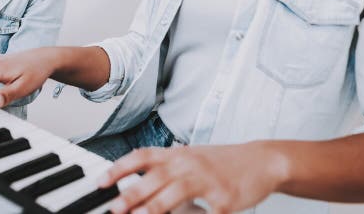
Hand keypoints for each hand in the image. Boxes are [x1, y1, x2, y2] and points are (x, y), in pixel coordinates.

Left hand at [98, 142, 289, 213]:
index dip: (118, 168)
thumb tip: (135, 190)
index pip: (141, 157)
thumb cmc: (222, 163)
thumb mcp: (190, 160)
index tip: (101, 183)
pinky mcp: (225, 199)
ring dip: (154, 206)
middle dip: (130, 194)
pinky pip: (207, 213)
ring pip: (175, 192)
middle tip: (113, 208)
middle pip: (154, 177)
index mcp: (177, 155)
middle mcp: (189, 164)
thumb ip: (165, 171)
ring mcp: (207, 181)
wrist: (262, 160)